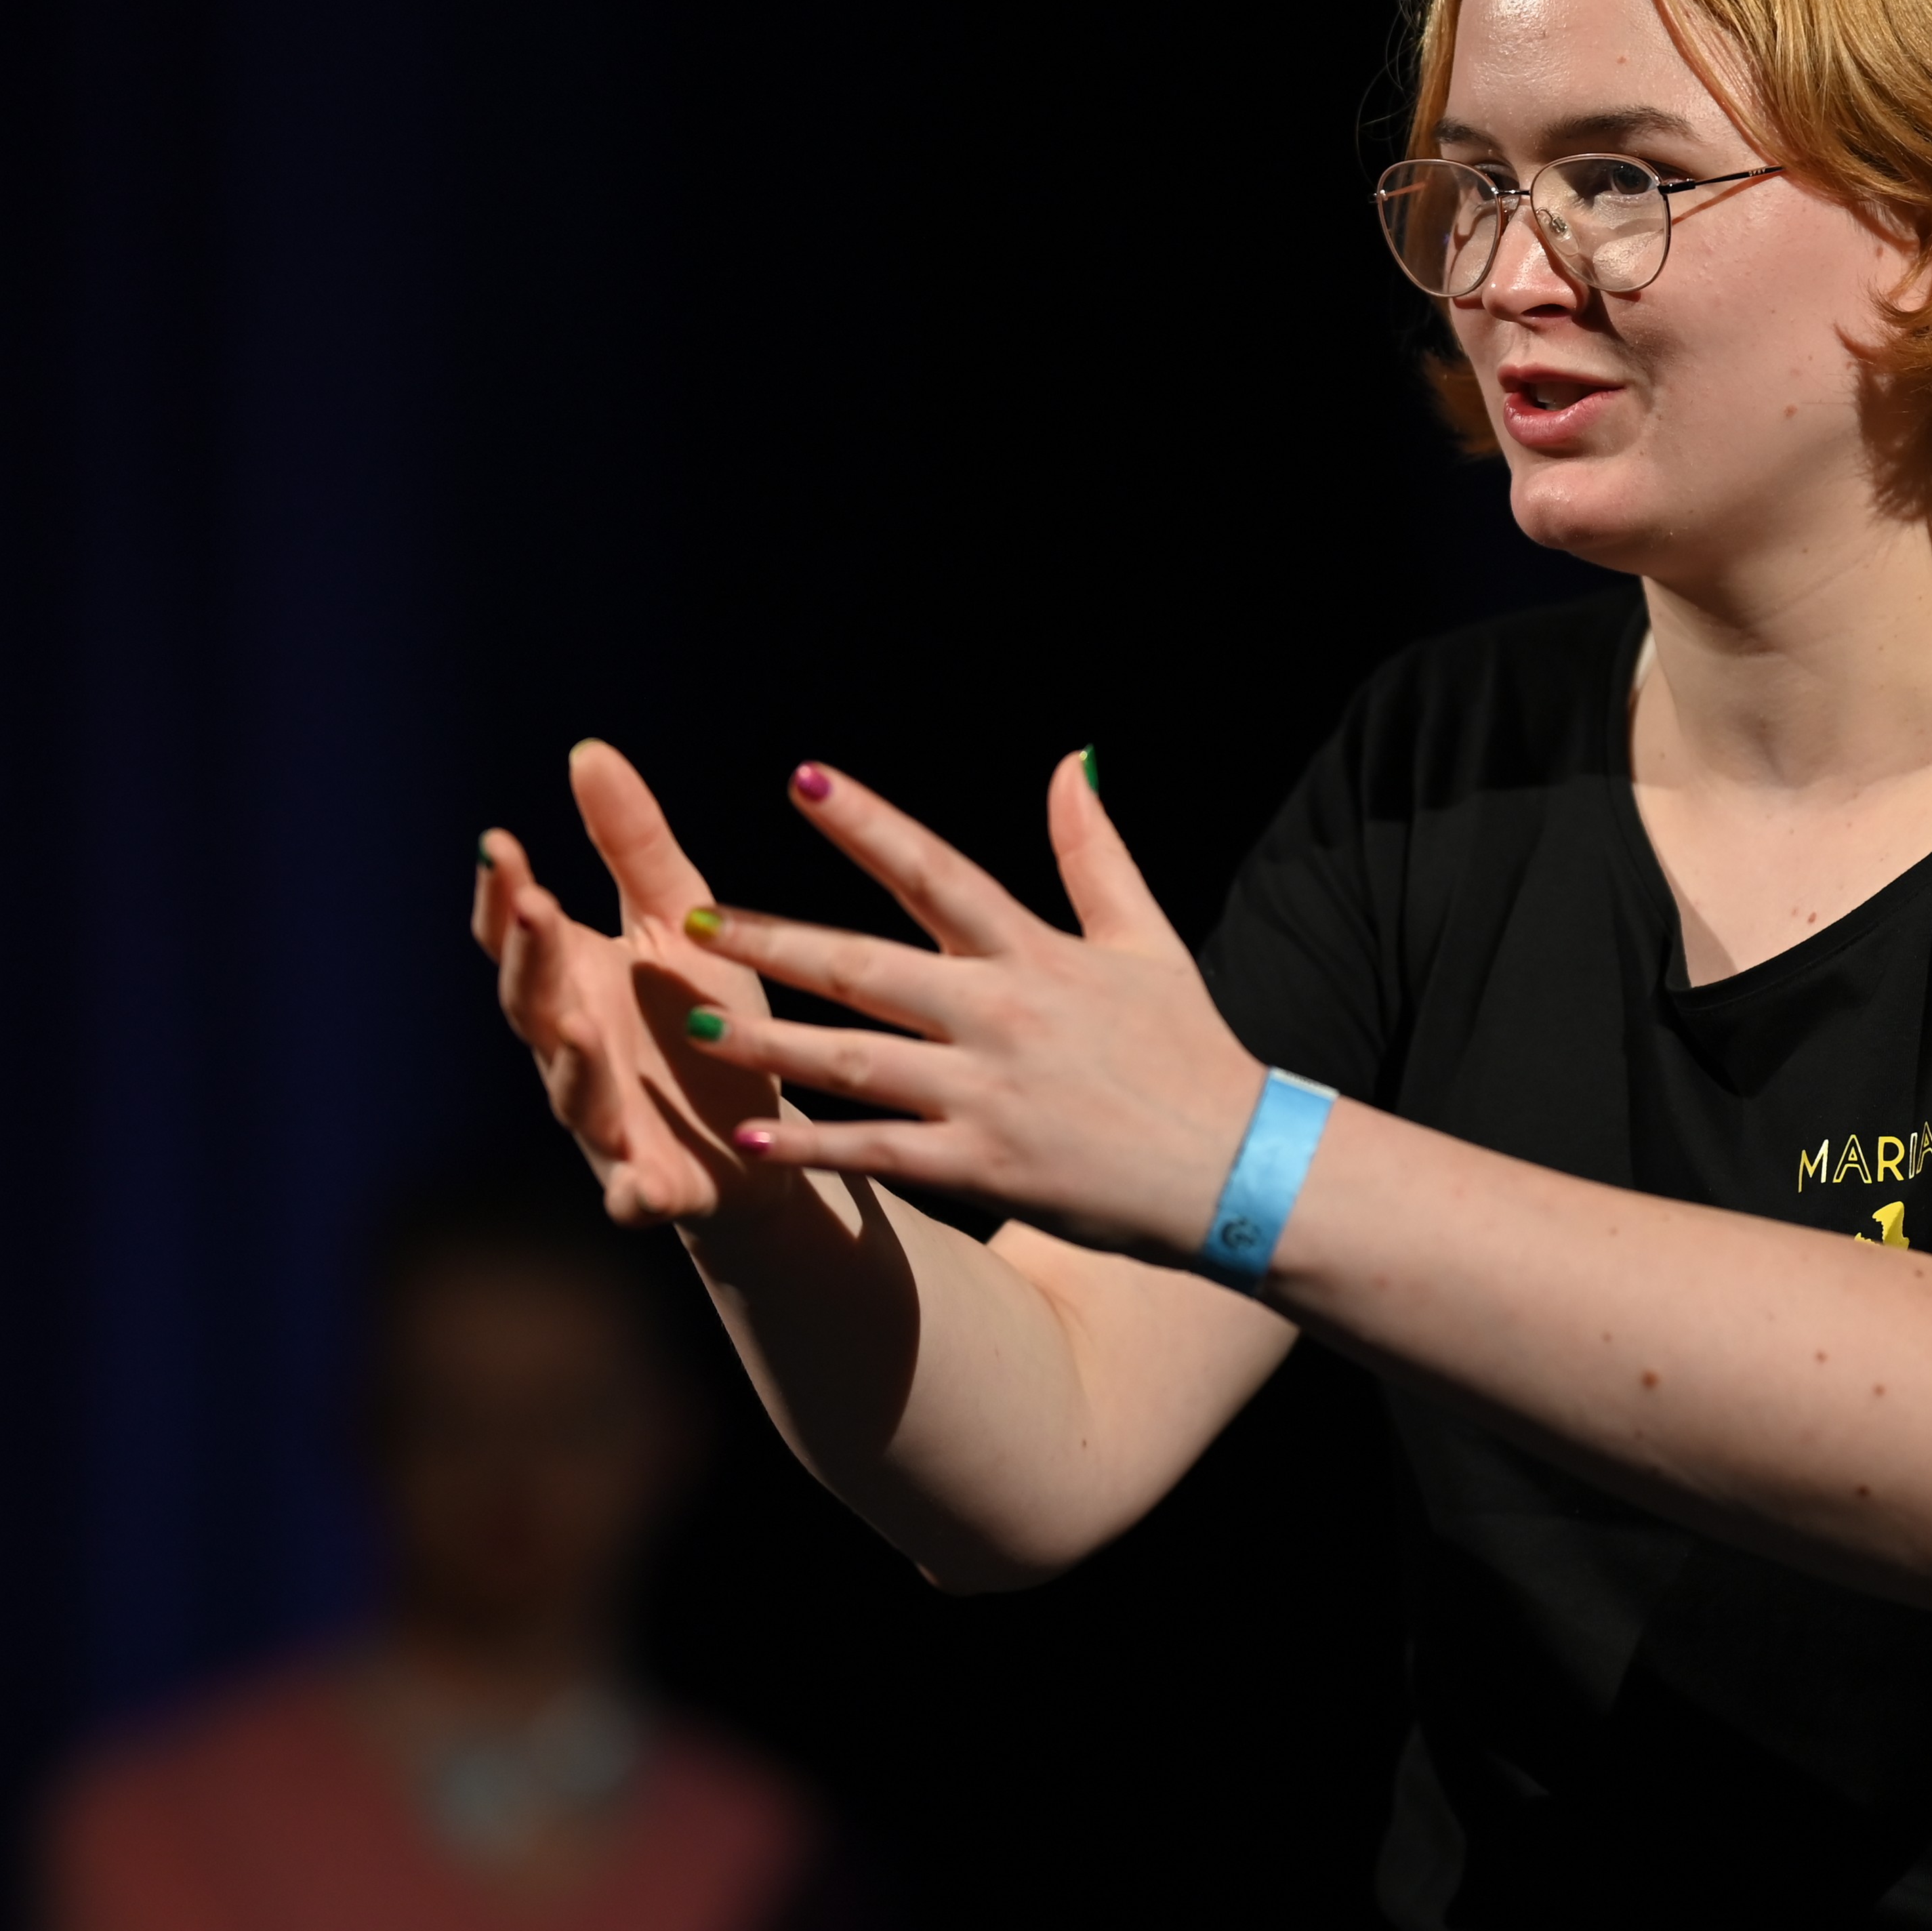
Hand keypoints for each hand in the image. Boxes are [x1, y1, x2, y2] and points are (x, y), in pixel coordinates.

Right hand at [473, 742, 790, 1228]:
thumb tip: (587, 750)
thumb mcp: (681, 921)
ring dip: (572, 1064)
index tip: (499, 844)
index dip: (503, 896)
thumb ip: (633, 847)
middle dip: (531, 959)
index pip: (521, 936)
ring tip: (577, 1028)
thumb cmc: (704, 1022)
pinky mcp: (653, 1186)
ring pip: (574, 1096)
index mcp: (575, 983)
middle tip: (534, 907)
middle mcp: (573, 1050)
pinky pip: (633, 1195)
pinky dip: (633, 1195)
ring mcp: (605, 1124)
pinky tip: (638, 1192)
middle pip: (534, 1007)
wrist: (758, 1141)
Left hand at [675, 752, 1268, 1254]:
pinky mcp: (984, 1169)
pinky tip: (750, 1140)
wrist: (1239, 1173)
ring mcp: (988, 1096)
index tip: (805, 776)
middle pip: (864, 967)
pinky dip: (813, 1147)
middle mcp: (1002, 1016)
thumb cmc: (1191, 1052)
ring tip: (696, 1029)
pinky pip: (880, 1153)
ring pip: (852, 1062)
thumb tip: (1071, 757)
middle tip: (692, 919)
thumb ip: (1095, 852)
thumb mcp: (1148, 940)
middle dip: (773, 940)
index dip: (869, 822)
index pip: (937, 871)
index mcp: (1036, 955)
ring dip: (768, 1045)